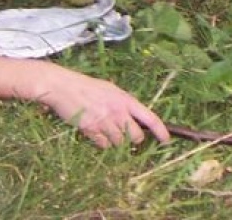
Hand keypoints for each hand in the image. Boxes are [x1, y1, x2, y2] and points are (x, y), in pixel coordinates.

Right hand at [41, 67, 169, 147]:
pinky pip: (103, 145)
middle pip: (136, 137)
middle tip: (127, 134)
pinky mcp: (91, 131)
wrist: (64, 87)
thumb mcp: (111, 90)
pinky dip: (102, 143)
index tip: (166, 141)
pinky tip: (96, 132)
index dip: (161, 131)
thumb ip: (124, 103)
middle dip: (134, 138)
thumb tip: (134, 118)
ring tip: (106, 128)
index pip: (150, 118)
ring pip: (119, 143)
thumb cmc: (88, 87)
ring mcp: (105, 122)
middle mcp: (118, 112)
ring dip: (116, 140)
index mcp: (126, 100)